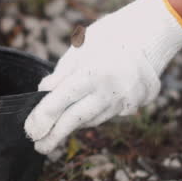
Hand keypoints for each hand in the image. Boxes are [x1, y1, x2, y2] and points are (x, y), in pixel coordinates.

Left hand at [25, 0, 181, 154]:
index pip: (62, 101)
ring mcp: (125, 100)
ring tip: (53, 133)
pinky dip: (89, 116)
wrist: (150, 33)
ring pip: (92, 119)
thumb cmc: (109, 35)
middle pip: (76, 118)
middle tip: (38, 147)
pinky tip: (78, 116)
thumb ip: (61, 73)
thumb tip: (44, 91)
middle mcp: (111, 91)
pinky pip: (105, 115)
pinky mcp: (134, 104)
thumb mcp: (80, 48)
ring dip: (71, 125)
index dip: (43, 117)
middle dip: (55, 135)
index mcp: (94, 73)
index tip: (31, 130)